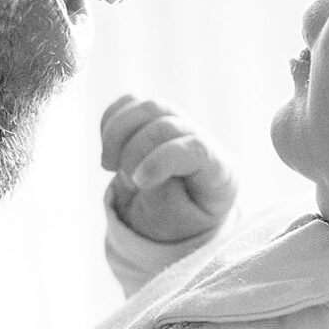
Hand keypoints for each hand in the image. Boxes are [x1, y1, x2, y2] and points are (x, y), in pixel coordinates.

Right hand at [101, 95, 237, 245]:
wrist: (167, 219)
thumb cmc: (177, 224)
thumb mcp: (173, 225)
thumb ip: (163, 197)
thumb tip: (146, 165)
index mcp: (220, 171)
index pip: (197, 148)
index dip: (162, 159)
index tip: (139, 183)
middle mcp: (202, 141)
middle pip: (168, 123)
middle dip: (135, 151)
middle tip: (126, 181)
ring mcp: (178, 125)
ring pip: (149, 108)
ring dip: (118, 134)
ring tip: (109, 165)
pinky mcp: (153, 118)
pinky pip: (130, 103)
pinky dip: (111, 122)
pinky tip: (108, 150)